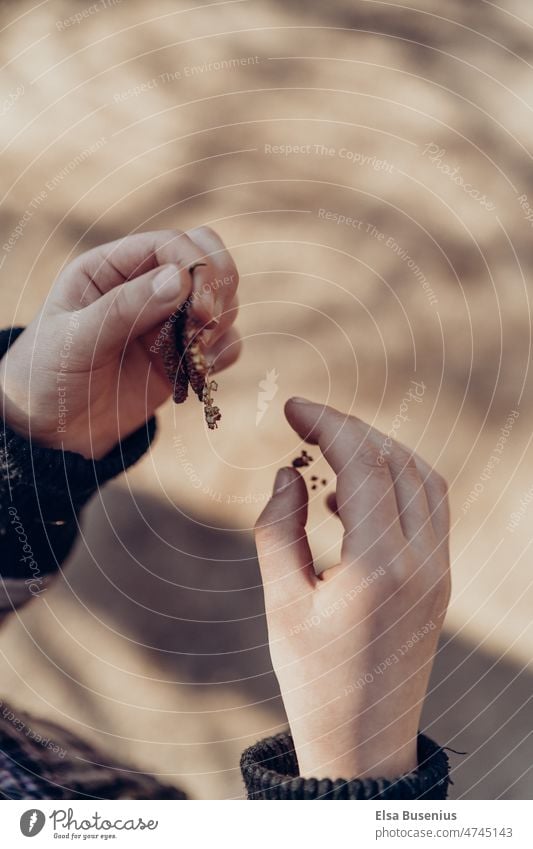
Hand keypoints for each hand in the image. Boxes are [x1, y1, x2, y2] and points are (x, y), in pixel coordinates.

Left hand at [0, 227, 239, 458]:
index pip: (172, 244)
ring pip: (223, 300)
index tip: (199, 310)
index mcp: (112, 268)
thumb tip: (181, 279)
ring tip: (192, 355)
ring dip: (220, 325)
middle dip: (218, 289)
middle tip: (204, 326)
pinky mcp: (183, 356)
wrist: (50, 432)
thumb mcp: (76, 339)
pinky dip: (222, 354)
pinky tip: (197, 372)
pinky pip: (225, 342)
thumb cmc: (47, 376)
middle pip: (209, 260)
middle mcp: (145, 287)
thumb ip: (125, 308)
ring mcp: (168, 322)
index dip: (196, 267)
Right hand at [255, 398, 449, 780]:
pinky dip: (395, 483)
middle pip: (398, 462)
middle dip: (351, 429)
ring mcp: (439, 572)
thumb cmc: (314, 681)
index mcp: (380, 568)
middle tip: (306, 420)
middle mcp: (422, 562)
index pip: (364, 464)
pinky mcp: (440, 581)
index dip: (328, 424)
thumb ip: (278, 530)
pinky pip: (429, 510)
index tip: (292, 408)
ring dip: (379, 451)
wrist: (364, 746)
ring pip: (423, 480)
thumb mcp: (281, 605)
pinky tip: (349, 497)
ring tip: (328, 451)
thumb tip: (289, 473)